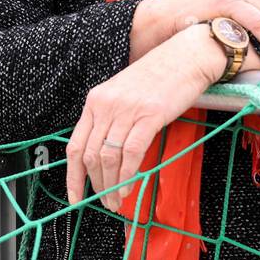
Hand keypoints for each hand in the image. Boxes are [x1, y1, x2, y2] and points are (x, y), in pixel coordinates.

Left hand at [66, 23, 223, 210]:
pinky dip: (127, 176)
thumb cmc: (159, 76)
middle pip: (91, 156)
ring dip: (111, 185)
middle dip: (96, 185)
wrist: (186, 56)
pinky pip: (131, 153)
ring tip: (116, 201)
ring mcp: (126, 110)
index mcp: (95, 100)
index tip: (75, 197)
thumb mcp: (124, 94)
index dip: (73, 176)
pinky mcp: (149, 116)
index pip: (76, 145)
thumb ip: (111, 118)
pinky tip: (128, 188)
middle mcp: (106, 105)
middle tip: (105, 203)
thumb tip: (105, 157)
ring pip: (109, 158)